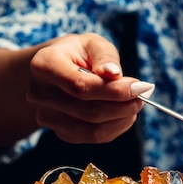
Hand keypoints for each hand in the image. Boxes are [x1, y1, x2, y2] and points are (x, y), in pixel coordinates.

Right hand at [28, 33, 153, 142]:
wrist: (61, 70)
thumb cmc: (81, 55)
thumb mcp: (94, 44)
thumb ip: (105, 57)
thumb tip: (113, 74)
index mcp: (44, 65)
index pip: (80, 86)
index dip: (113, 91)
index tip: (139, 87)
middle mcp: (39, 93)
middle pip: (88, 112)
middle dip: (122, 106)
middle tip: (142, 95)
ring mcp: (47, 117)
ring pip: (92, 131)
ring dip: (121, 120)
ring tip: (134, 104)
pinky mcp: (61, 132)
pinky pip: (93, 139)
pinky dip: (114, 128)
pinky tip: (122, 114)